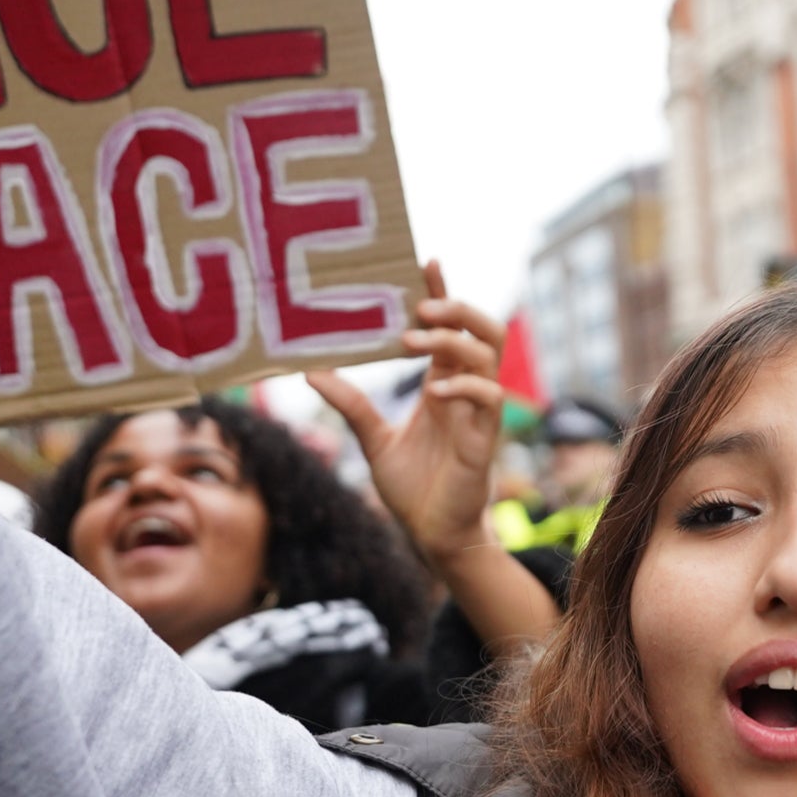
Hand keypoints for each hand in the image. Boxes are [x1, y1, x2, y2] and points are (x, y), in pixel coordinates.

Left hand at [308, 262, 506, 566]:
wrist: (432, 534)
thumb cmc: (412, 487)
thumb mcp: (372, 438)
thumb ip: (350, 403)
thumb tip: (309, 369)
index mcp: (443, 383)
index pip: (449, 327)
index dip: (441, 292)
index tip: (424, 261)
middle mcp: (465, 391)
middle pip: (482, 330)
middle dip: (456, 309)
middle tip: (420, 304)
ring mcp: (478, 413)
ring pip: (486, 356)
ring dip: (452, 341)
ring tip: (413, 338)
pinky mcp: (484, 439)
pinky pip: (487, 399)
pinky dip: (464, 386)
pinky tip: (434, 390)